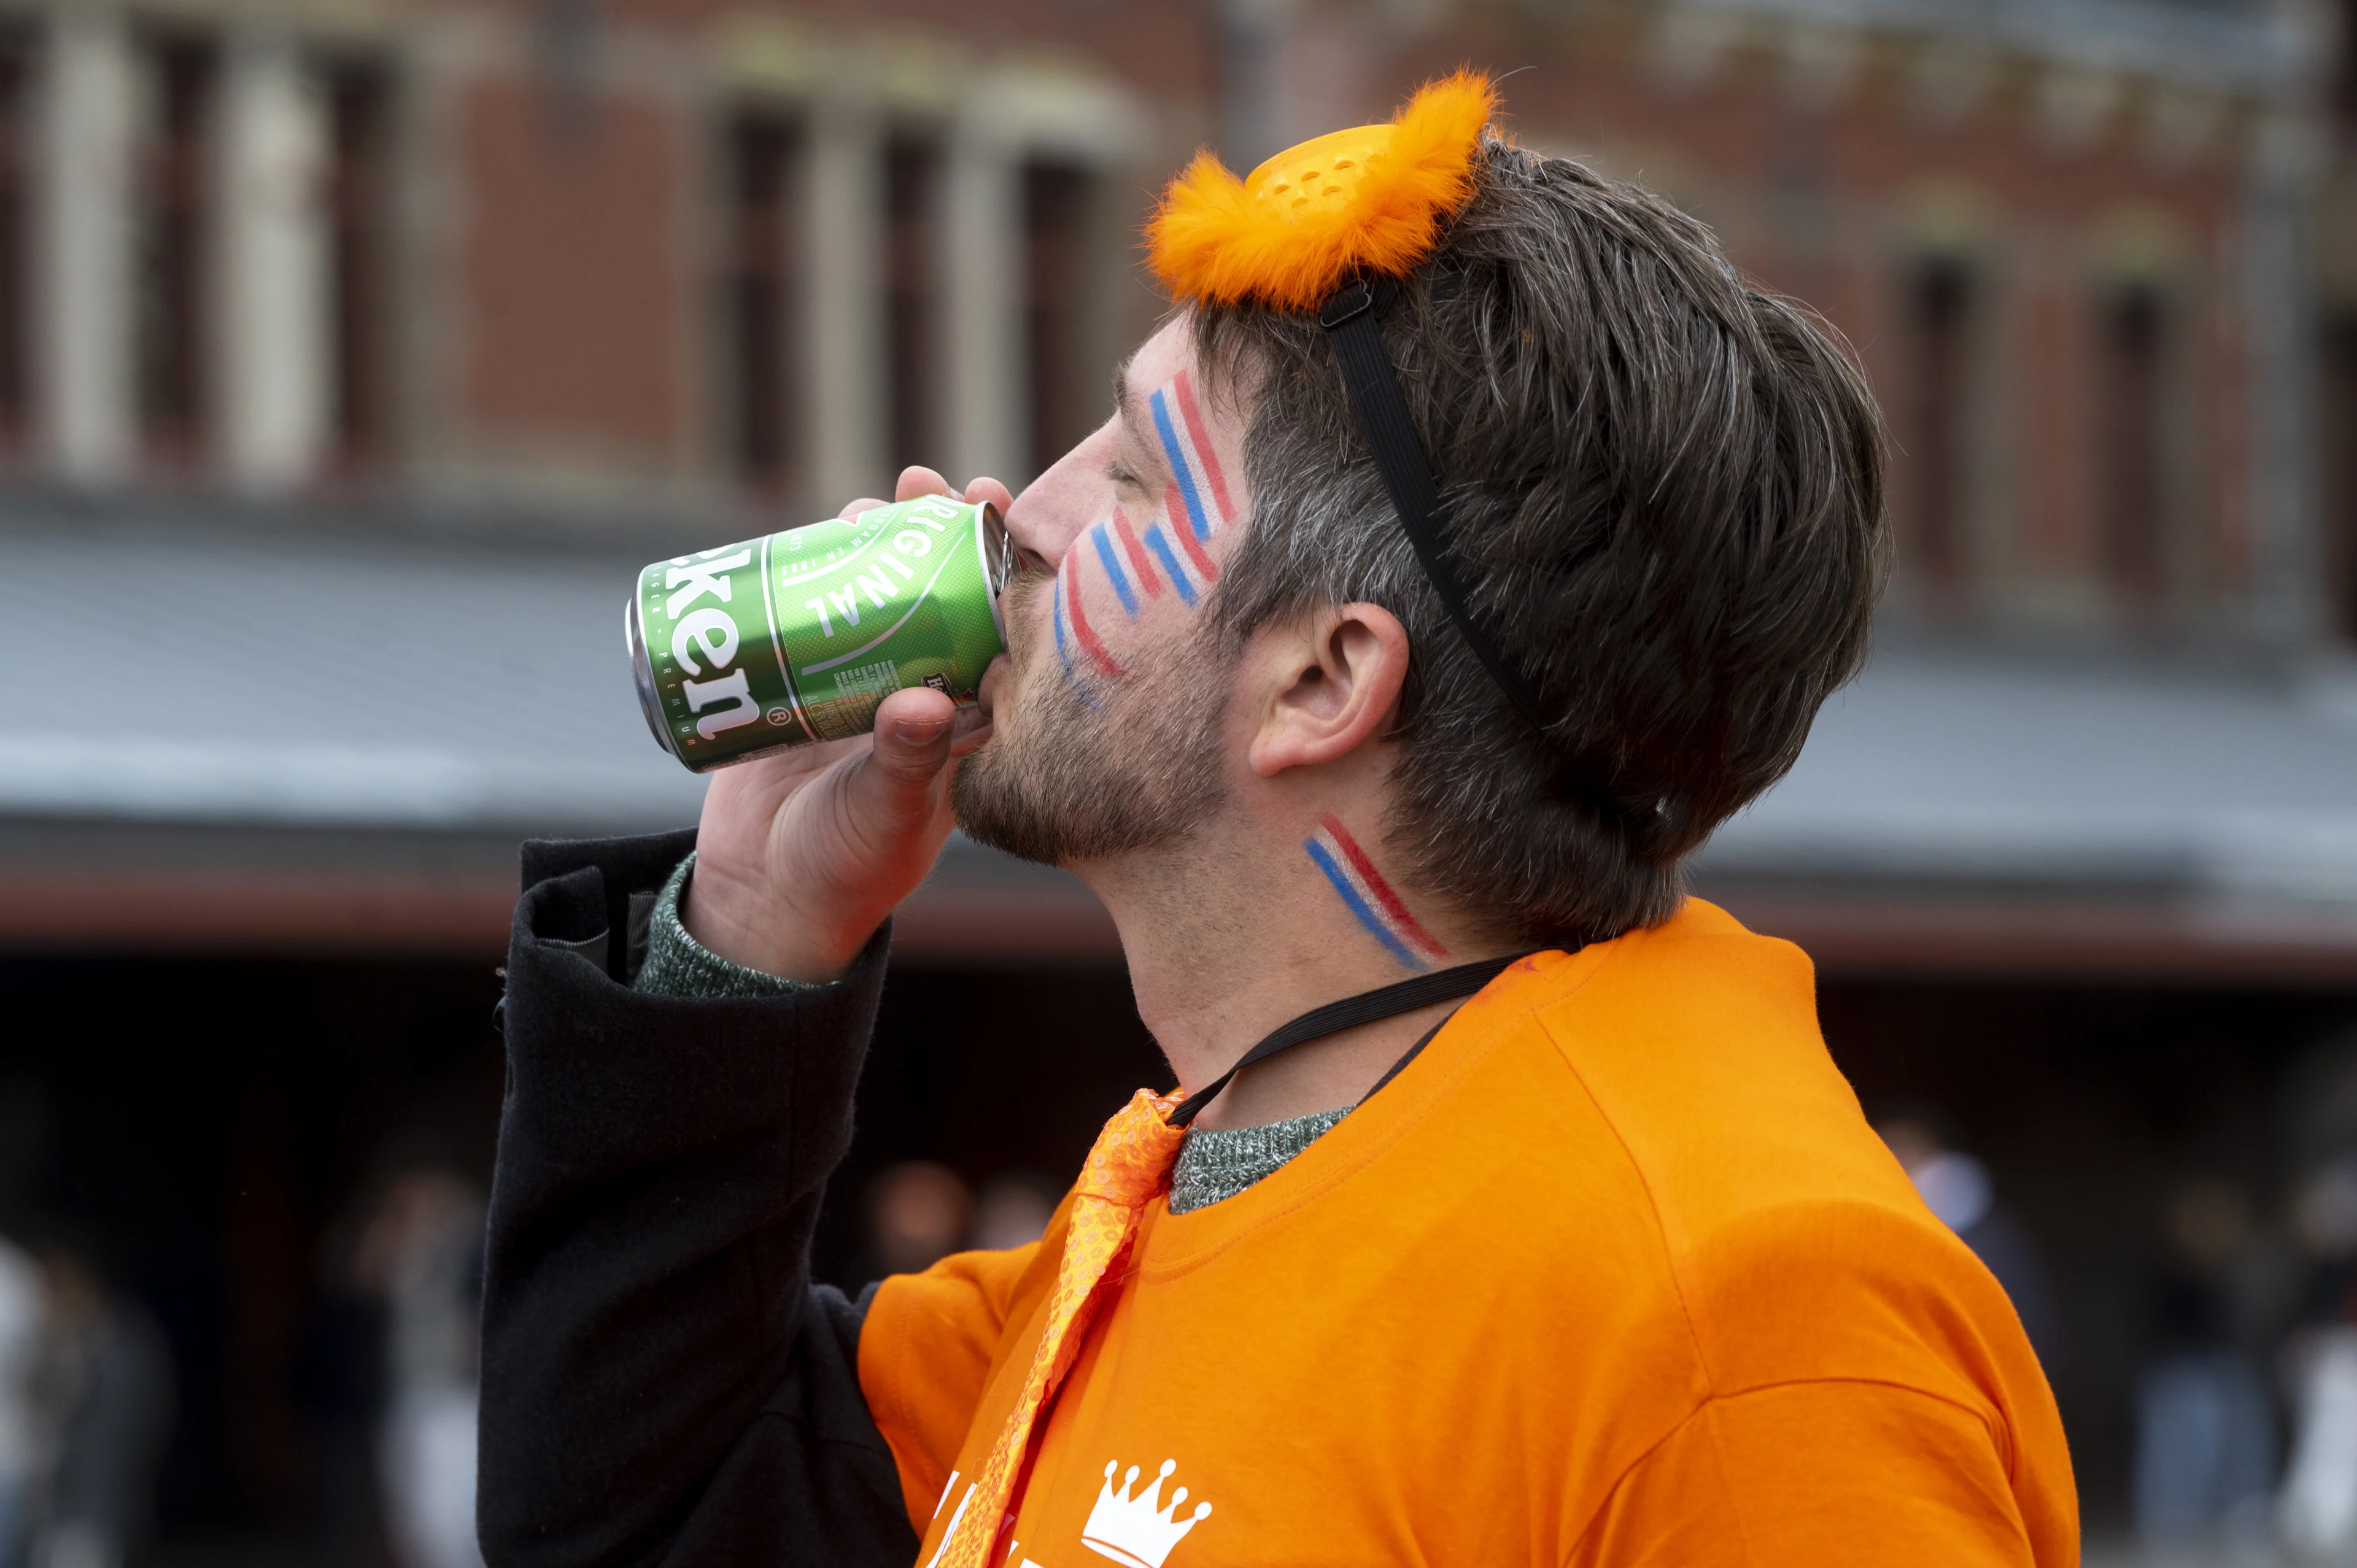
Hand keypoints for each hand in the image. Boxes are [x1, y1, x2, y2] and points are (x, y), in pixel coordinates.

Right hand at [683, 466, 1017, 981]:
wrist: (767, 895)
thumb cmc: (847, 868)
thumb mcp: (882, 816)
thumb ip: (905, 763)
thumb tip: (924, 702)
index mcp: (967, 719)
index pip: (996, 626)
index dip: (1000, 566)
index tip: (998, 511)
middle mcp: (922, 691)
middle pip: (935, 591)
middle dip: (930, 533)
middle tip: (922, 486)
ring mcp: (862, 681)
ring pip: (873, 592)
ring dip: (869, 541)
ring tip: (863, 504)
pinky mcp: (802, 682)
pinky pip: (810, 615)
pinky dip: (806, 573)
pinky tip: (799, 538)